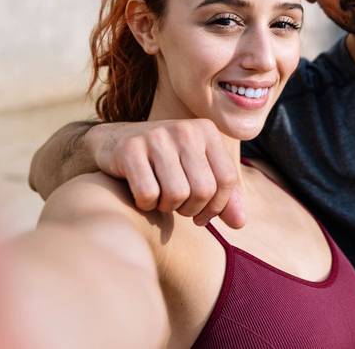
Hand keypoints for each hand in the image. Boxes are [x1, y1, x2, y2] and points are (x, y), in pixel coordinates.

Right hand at [84, 119, 244, 227]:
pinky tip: (142, 196)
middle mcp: (185, 129)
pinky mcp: (130, 149)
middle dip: (191, 210)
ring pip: (177, 194)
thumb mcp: (197, 172)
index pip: (228, 179)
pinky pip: (148, 194)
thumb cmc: (164, 164)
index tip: (202, 216)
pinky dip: (146, 205)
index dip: (218, 207)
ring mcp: (156, 137)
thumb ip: (221, 197)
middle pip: (204, 190)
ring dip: (168, 208)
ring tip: (162, 200)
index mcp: (207, 131)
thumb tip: (240, 224)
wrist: (113, 142)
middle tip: (179, 208)